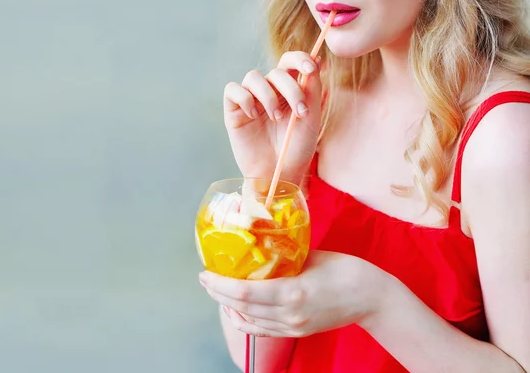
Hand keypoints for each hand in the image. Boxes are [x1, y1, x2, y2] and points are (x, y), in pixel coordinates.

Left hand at [199, 251, 388, 337]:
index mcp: (294, 292)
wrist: (370, 296)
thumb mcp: (309, 255)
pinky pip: (262, 330)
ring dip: (228, 306)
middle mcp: (290, 315)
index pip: (245, 293)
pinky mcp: (297, 331)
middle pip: (243, 308)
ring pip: (250, 322)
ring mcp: (294, 326)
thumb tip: (256, 244)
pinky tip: (235, 308)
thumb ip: (282, 255)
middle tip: (204, 278)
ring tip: (216, 290)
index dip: (220, 285)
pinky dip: (244, 320)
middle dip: (218, 294)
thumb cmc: (343, 269)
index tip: (205, 273)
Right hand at [223, 51, 322, 182]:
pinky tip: (253, 116)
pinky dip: (244, 98)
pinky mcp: (234, 110)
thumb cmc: (296, 148)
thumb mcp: (311, 117)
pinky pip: (233, 89)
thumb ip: (312, 88)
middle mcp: (269, 91)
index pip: (290, 62)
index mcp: (289, 89)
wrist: (278, 174)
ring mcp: (250, 99)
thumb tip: (316, 59)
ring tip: (276, 118)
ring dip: (268, 95)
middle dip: (291, 88)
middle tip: (300, 111)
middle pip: (276, 71)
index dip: (299, 58)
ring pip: (254, 77)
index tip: (311, 67)